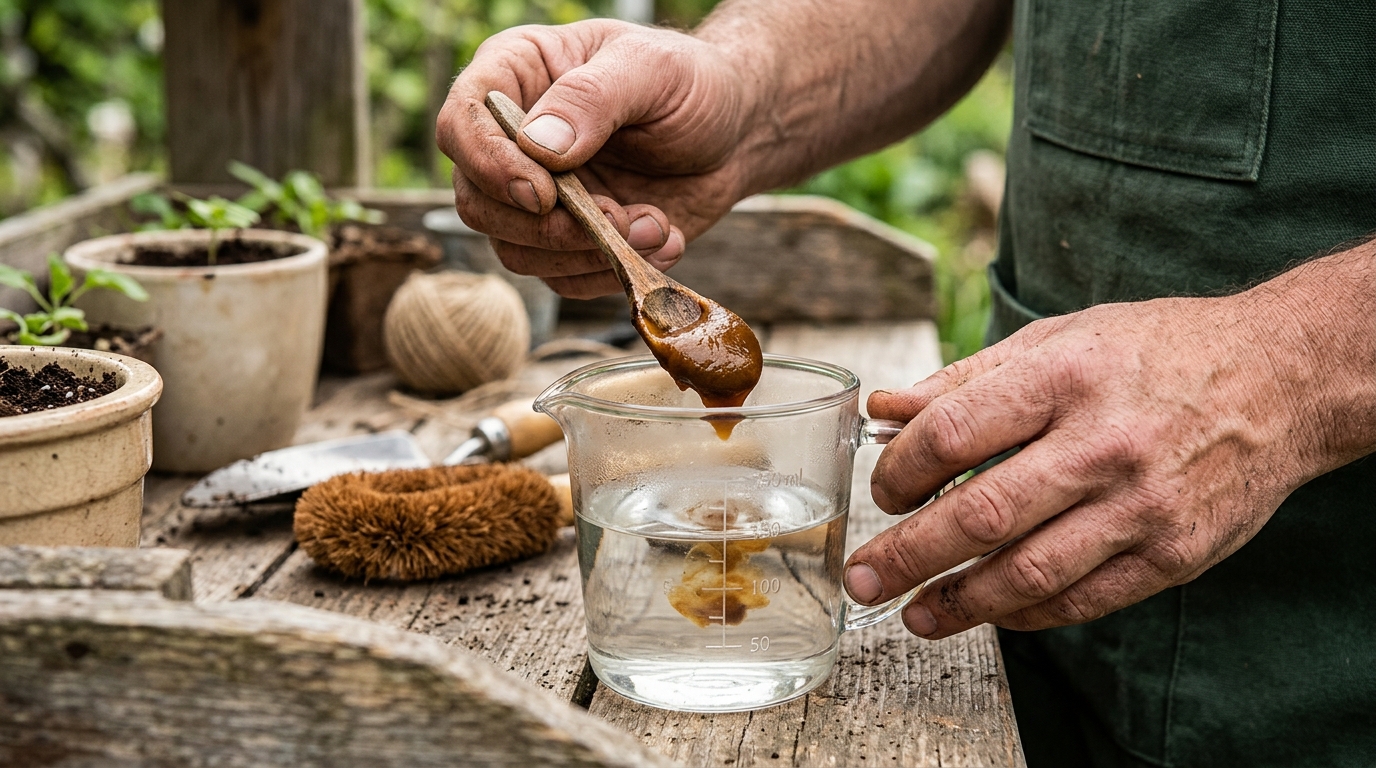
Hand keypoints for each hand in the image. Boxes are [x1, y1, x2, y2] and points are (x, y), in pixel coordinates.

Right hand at [436, 20, 757, 297]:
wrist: (735, 135)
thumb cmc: (692, 84)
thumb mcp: (652, 69)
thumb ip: (593, 98)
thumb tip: (537, 148)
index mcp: (517, 75)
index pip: (461, 123)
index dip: (489, 166)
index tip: (542, 194)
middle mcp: (513, 141)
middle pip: (477, 202)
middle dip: (547, 226)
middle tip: (614, 217)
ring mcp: (538, 196)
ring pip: (516, 250)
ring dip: (587, 253)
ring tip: (653, 226)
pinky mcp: (568, 240)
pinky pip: (562, 278)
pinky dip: (612, 271)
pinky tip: (662, 239)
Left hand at [843, 288, 1348, 638]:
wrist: (1281, 380)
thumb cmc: (1156, 352)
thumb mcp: (1059, 338)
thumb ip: (966, 380)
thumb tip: (884, 409)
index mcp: (1065, 375)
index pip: (953, 433)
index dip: (900, 470)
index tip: (883, 490)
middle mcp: (1103, 443)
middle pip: (981, 514)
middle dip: (908, 554)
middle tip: (864, 575)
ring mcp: (1141, 505)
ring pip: (1029, 572)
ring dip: (959, 602)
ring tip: (915, 612)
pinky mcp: (1173, 553)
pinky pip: (1083, 599)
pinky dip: (1028, 613)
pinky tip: (991, 612)